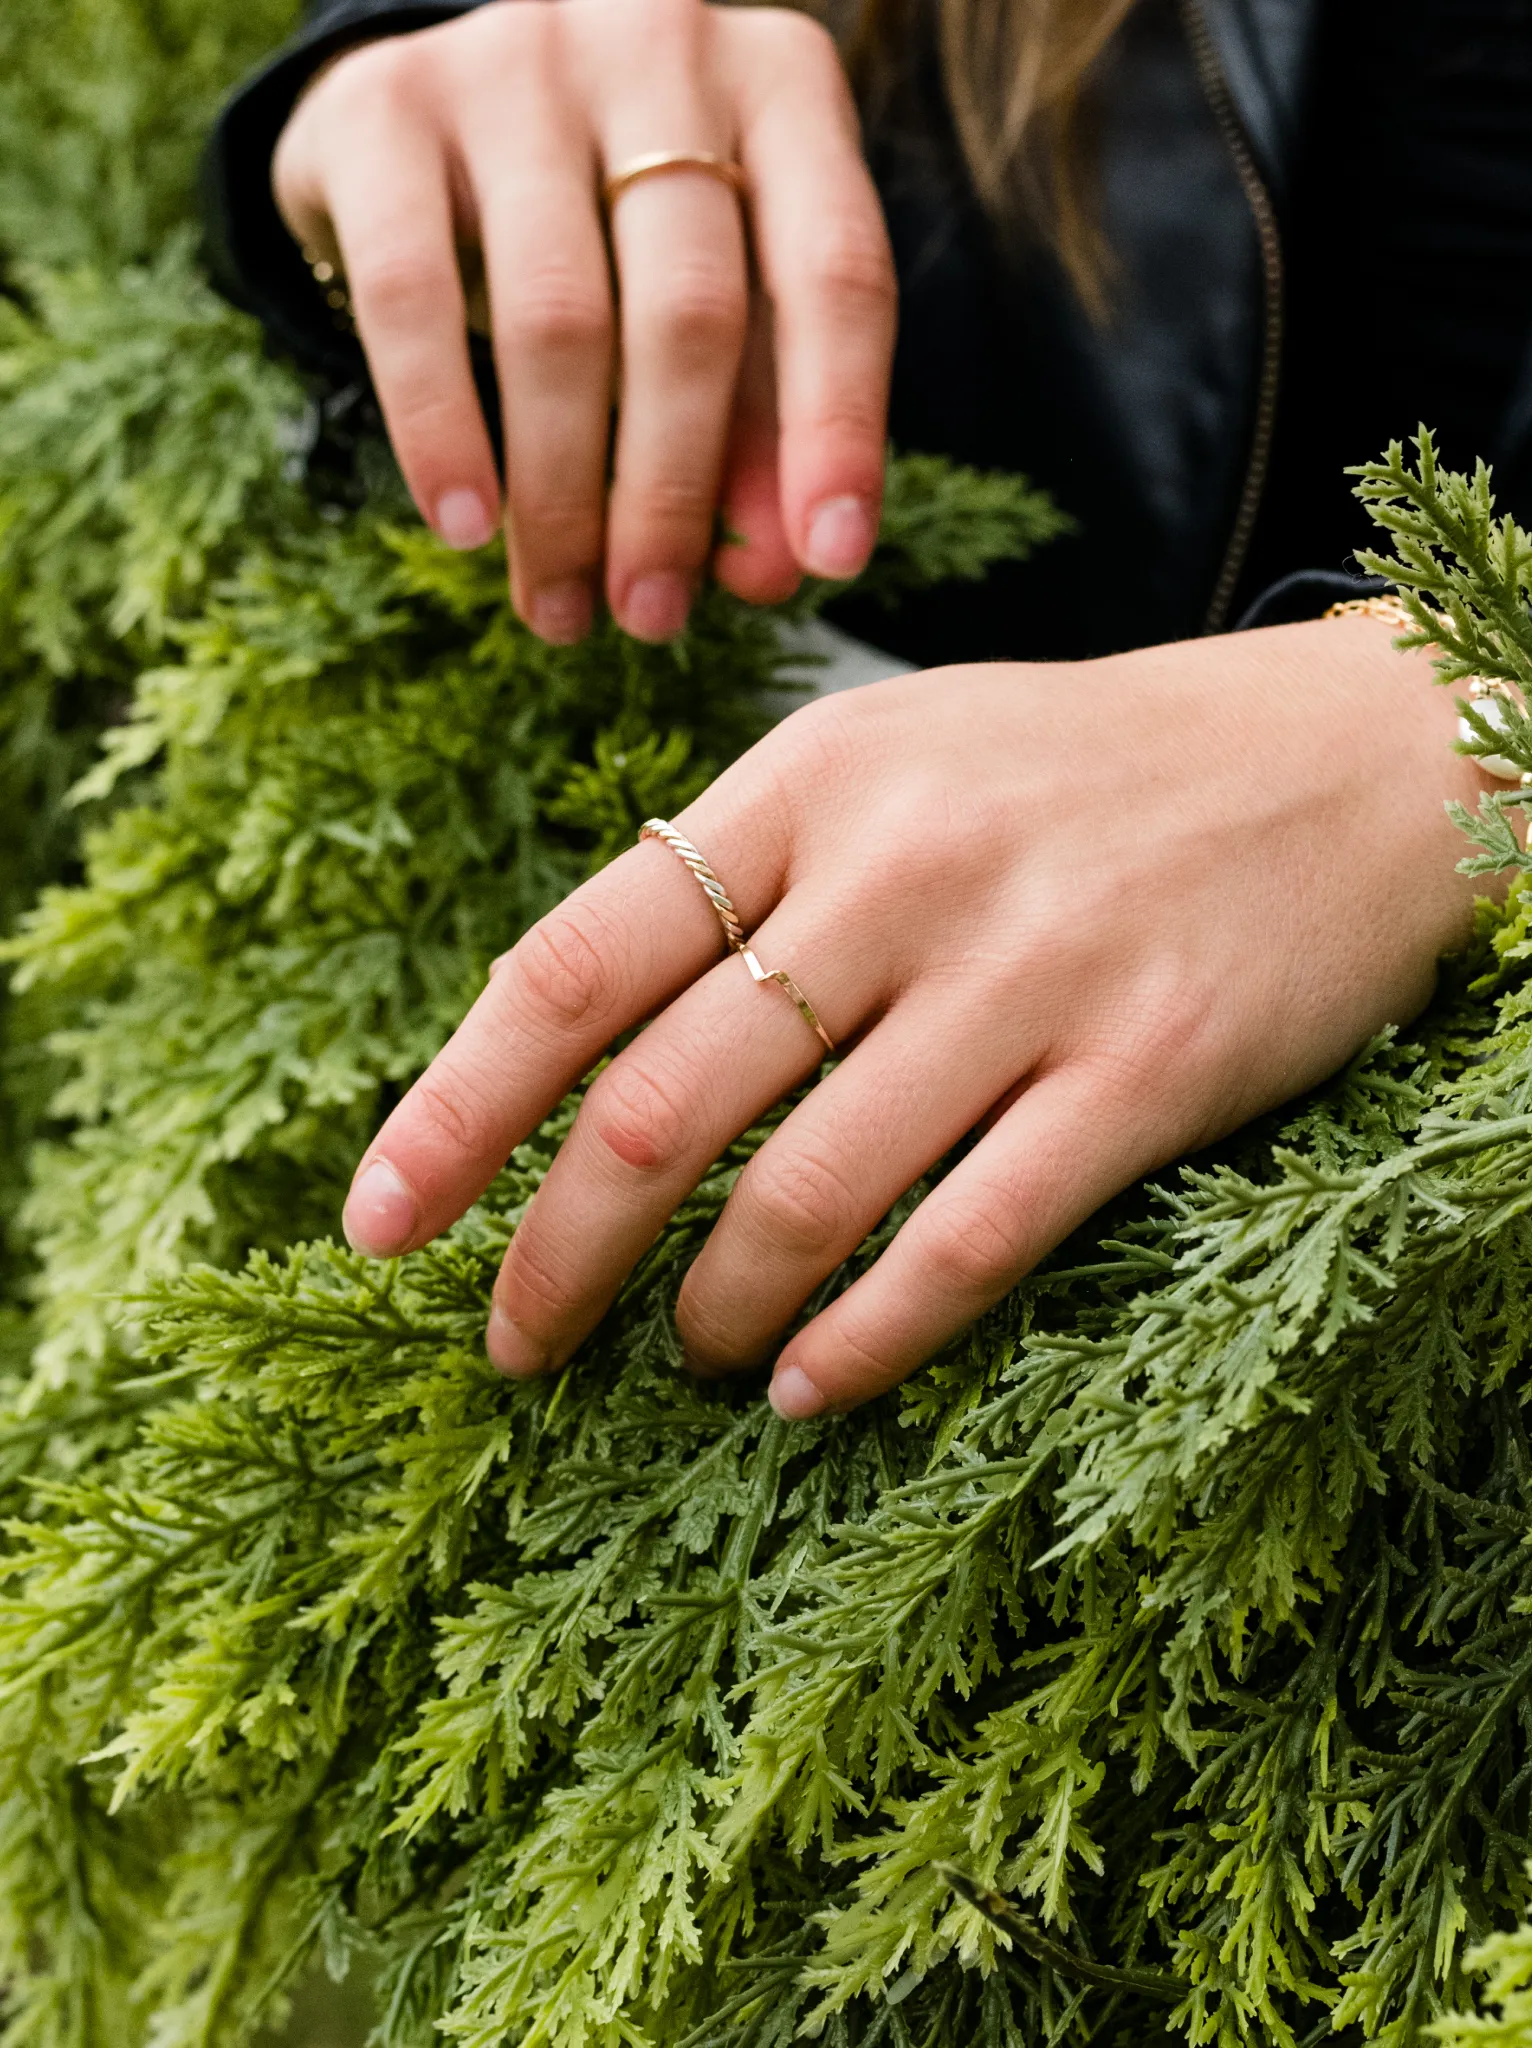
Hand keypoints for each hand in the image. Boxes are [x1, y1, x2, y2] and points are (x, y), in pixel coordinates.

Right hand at [272, 0, 895, 643]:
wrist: (431, 94)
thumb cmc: (611, 220)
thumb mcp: (715, 293)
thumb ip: (757, 414)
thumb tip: (774, 568)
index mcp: (780, 88)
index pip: (835, 273)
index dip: (836, 429)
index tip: (826, 562)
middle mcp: (658, 46)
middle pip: (690, 313)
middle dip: (672, 495)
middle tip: (652, 617)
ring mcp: (515, 63)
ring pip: (557, 321)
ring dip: (562, 496)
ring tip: (561, 608)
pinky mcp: (382, 106)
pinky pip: (412, 299)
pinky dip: (443, 432)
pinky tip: (468, 528)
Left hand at [341, 618, 1491, 1416]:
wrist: (1347, 756)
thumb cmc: (1090, 771)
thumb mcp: (899, 757)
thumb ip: (749, 868)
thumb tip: (584, 1027)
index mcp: (813, 783)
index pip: (574, 964)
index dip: (453, 1111)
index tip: (378, 1228)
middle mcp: (904, 871)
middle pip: (660, 1105)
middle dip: (556, 1255)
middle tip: (514, 1345)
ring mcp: (1031, 972)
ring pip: (805, 1196)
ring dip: (711, 1312)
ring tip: (685, 1359)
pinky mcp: (1149, 1071)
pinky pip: (969, 1240)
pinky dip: (868, 1337)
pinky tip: (812, 1384)